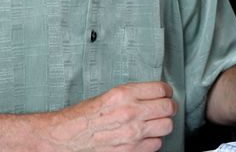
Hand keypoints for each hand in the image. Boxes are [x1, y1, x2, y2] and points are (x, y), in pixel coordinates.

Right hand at [45, 81, 176, 151]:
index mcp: (124, 94)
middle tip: (165, 108)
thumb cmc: (83, 117)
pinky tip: (144, 137)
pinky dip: (152, 141)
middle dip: (168, 107)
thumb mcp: (108, 95)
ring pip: (166, 127)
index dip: (166, 92)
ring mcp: (133, 134)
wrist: (67, 138)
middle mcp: (131, 113)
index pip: (161, 89)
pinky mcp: (132, 151)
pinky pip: (156, 144)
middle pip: (168, 108)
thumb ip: (132, 95)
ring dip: (162, 125)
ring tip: (154, 123)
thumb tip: (151, 95)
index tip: (166, 94)